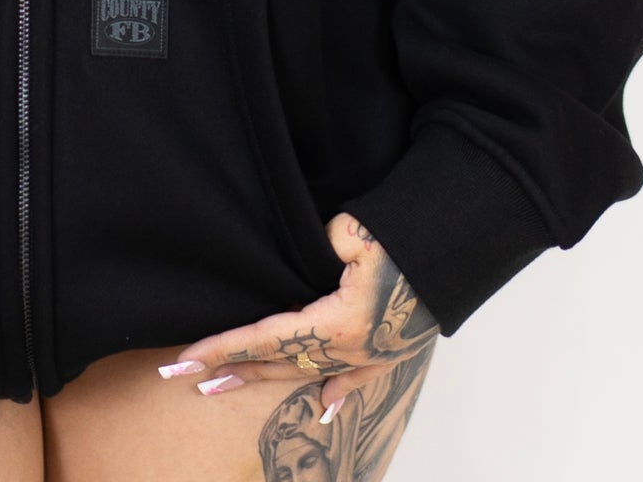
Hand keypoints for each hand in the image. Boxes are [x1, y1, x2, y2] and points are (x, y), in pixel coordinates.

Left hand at [156, 212, 440, 423]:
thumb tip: (315, 254)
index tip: (186, 360)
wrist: (456, 255)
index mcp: (338, 325)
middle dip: (233, 370)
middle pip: (280, 363)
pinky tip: (321, 408)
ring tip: (230, 386)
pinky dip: (335, 392)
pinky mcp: (388, 349)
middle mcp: (350, 350)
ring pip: (308, 372)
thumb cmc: (408, 239)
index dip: (223, 347)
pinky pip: (353, 378)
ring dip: (268, 378)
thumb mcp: (358, 234)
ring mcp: (370, 355)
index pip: (265, 338)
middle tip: (191, 381)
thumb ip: (325, 244)